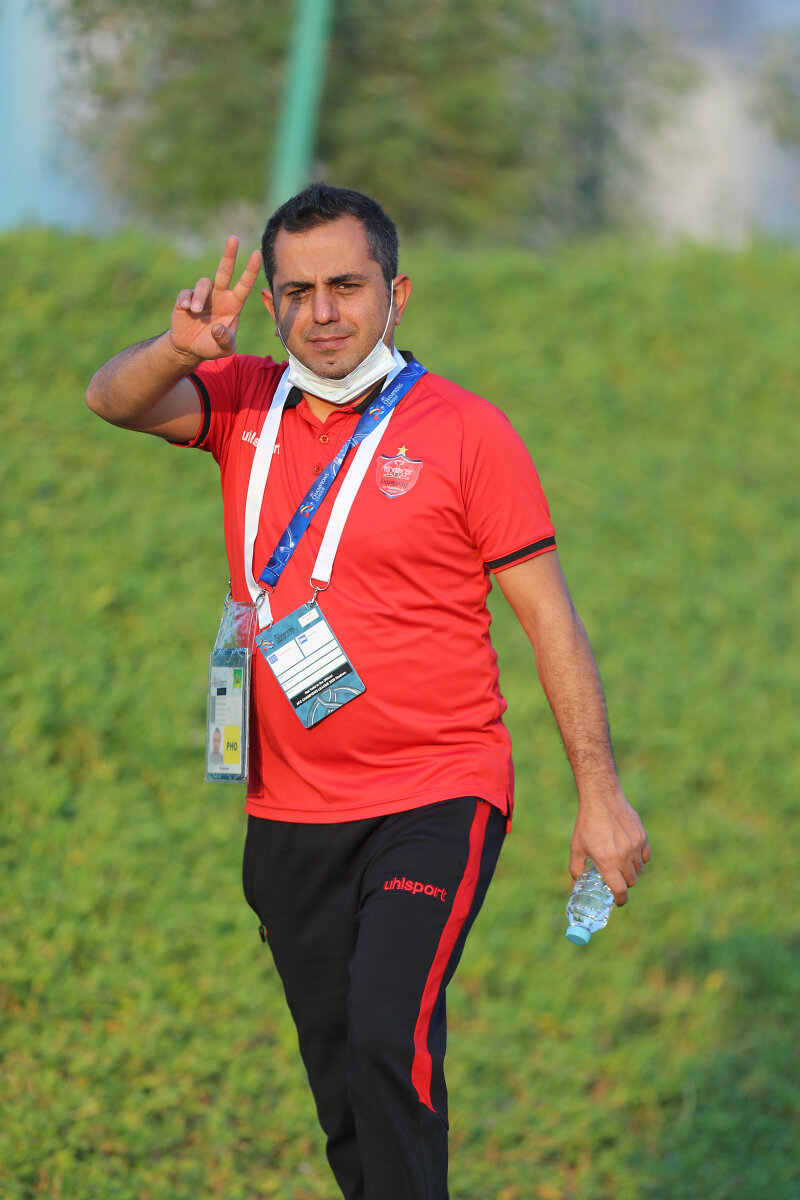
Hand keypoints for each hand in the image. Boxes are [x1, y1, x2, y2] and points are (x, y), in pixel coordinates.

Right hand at [169, 236, 262, 361]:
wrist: (190, 348)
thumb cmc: (212, 346)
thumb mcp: (224, 350)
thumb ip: (225, 341)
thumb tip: (217, 328)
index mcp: (233, 304)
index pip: (244, 285)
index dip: (251, 270)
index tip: (257, 253)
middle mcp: (219, 295)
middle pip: (224, 270)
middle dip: (229, 255)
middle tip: (233, 239)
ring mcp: (202, 296)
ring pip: (203, 283)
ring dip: (199, 296)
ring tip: (196, 311)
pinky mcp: (185, 299)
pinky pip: (186, 294)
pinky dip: (186, 300)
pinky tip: (186, 309)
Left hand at [569, 785, 650, 905]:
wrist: (601, 798)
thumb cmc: (586, 823)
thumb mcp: (576, 847)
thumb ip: (576, 870)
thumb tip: (575, 887)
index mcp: (607, 862)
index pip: (620, 890)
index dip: (620, 900)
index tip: (619, 901)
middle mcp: (623, 856)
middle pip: (631, 882)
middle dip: (624, 884)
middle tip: (616, 879)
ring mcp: (635, 847)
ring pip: (639, 869)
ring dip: (631, 871)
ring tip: (621, 863)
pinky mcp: (642, 837)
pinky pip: (646, 856)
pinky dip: (640, 859)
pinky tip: (630, 853)